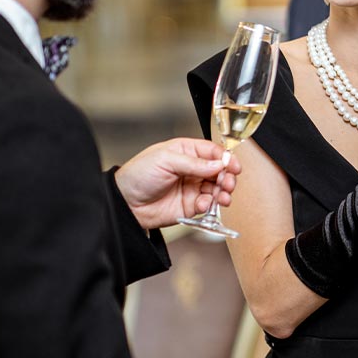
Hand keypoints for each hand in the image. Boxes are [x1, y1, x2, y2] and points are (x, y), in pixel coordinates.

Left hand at [114, 138, 239, 229]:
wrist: (124, 204)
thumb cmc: (138, 175)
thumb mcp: (166, 160)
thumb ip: (195, 163)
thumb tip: (219, 164)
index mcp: (186, 152)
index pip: (214, 152)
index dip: (226, 158)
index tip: (233, 166)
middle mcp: (192, 169)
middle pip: (220, 171)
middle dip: (227, 177)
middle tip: (227, 183)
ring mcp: (192, 187)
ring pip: (217, 188)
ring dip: (223, 192)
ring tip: (222, 197)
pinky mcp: (190, 205)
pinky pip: (208, 204)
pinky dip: (210, 205)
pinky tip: (203, 204)